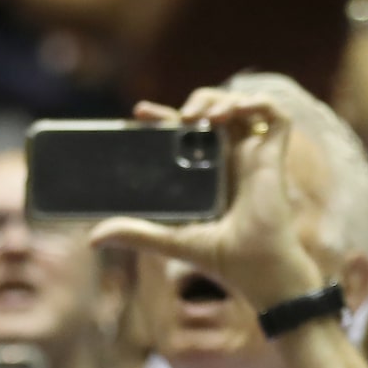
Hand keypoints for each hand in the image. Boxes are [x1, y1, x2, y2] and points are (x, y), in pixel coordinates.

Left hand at [89, 88, 328, 310]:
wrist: (255, 269)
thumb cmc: (221, 258)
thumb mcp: (170, 239)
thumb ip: (136, 234)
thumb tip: (92, 239)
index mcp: (206, 172)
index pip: (184, 132)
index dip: (164, 116)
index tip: (140, 113)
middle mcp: (229, 158)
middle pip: (212, 110)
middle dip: (196, 100)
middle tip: (179, 116)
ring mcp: (252, 154)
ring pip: (240, 105)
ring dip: (221, 98)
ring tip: (204, 116)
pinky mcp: (273, 155)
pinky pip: (275, 115)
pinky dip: (259, 101)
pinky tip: (236, 109)